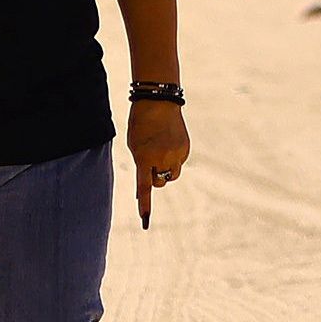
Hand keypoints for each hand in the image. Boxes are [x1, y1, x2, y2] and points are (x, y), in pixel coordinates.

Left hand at [128, 100, 187, 227]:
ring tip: (160, 150)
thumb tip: (150, 183)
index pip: (144, 186)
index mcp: (144, 158)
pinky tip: (169, 141)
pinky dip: (173, 157)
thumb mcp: (135, 145)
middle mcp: (162, 159)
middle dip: (155, 177)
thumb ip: (141, 164)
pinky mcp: (185, 150)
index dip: (144, 204)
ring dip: (165, 170)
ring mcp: (176, 155)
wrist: (158, 102)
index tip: (144, 219)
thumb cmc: (140, 124)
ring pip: (171, 175)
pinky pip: (179, 162)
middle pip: (159, 183)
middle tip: (150, 161)